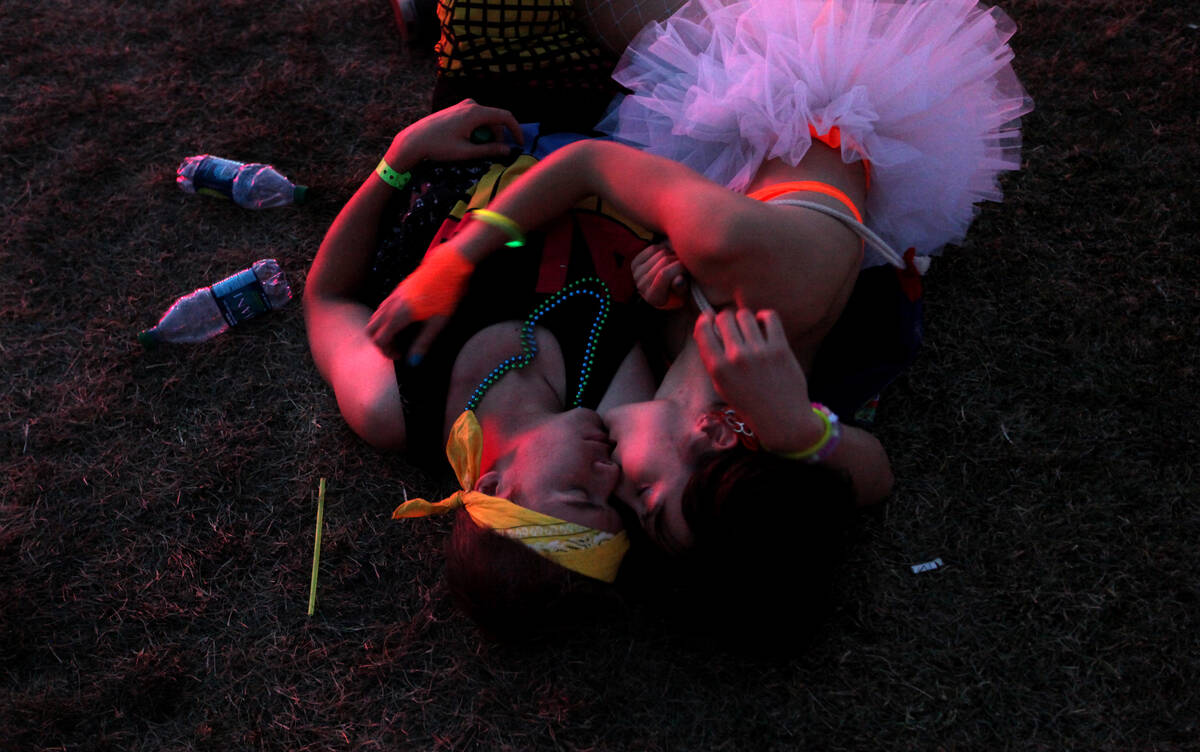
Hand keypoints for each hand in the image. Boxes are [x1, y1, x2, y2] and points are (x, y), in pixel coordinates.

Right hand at [365, 243, 473, 361]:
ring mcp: (392, 296)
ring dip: (381, 331)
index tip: (400, 356)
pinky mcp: (397, 291)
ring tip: (400, 338)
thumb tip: (412, 362)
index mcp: (399, 315)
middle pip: (371, 330)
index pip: (380, 340)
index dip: (387, 352)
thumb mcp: (438, 322)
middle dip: (380, 343)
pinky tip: (402, 323)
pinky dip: (384, 320)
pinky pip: (382, 309)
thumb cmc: (445, 294)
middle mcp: (391, 305)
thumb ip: (423, 342)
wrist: (447, 266)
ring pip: (375, 318)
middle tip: (397, 349)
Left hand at [387, 99, 523, 164]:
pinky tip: (466, 142)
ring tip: (474, 149)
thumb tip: (509, 151)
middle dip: (498, 137)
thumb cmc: (439, 147)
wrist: (413, 140)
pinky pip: (475, 119)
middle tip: (492, 154)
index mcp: (475, 112)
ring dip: (486, 135)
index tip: (520, 144)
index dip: (516, 130)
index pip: (505, 117)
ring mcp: (463, 105)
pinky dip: (477, 131)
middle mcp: (470, 104)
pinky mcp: (456, 109)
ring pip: (485, 120)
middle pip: (494, 120)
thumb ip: (490, 150)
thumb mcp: (466, 152)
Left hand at [631, 241, 687, 308]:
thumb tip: (679, 280)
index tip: (688, 268)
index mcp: (654, 298)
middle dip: (677, 259)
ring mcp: (637, 274)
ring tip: (675, 262)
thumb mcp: (685, 292)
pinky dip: (663, 249)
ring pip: (660, 252)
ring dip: (672, 254)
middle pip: (664, 260)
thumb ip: (682, 287)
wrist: (665, 288)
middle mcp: (642, 286)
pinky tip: (666, 258)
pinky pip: (653, 248)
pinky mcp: (635, 263)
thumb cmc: (679, 291)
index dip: (680, 267)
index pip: (665, 274)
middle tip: (683, 264)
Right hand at [692, 308, 819, 451]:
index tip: (709, 319)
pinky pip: (770, 317)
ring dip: (745, 318)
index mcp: (719, 369)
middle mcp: (737, 358)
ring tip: (749, 329)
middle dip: (725, 319)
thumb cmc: (750, 404)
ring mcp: (759, 352)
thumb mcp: (722, 386)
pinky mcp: (780, 348)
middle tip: (732, 327)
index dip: (705, 320)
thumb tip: (709, 327)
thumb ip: (714, 359)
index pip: (703, 329)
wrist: (782, 420)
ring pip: (745, 314)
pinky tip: (763, 326)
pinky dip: (764, 317)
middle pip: (724, 317)